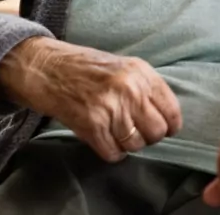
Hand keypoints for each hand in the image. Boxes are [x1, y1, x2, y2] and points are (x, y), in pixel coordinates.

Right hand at [0, 36, 181, 161]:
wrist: (47, 67)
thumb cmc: (86, 68)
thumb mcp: (125, 67)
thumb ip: (146, 87)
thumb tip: (167, 117)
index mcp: (141, 73)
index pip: (172, 110)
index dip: (170, 125)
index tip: (164, 129)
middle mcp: (130, 90)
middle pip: (157, 131)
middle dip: (149, 137)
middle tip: (137, 132)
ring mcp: (111, 108)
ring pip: (136, 145)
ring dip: (128, 145)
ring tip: (117, 134)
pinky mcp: (91, 125)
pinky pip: (114, 153)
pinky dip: (111, 152)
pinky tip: (105, 140)